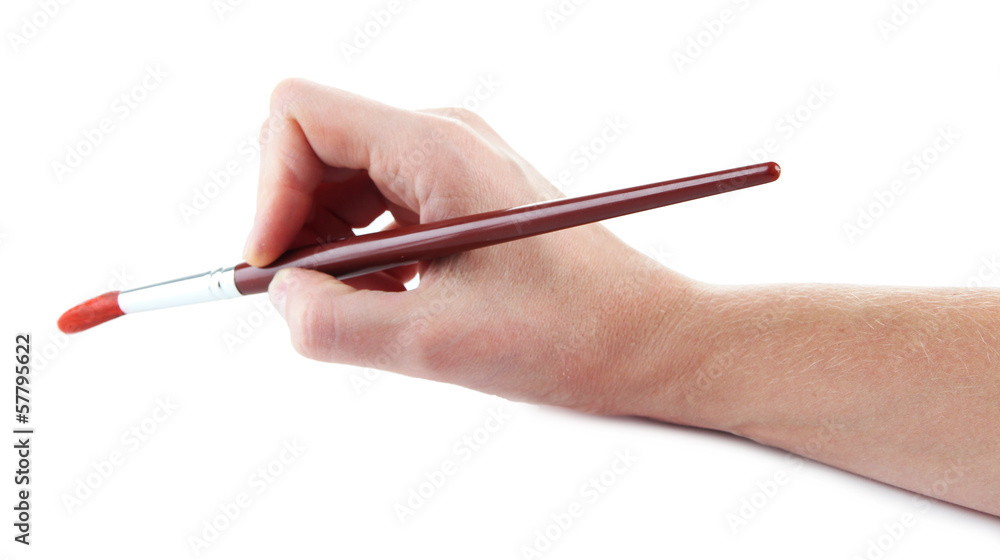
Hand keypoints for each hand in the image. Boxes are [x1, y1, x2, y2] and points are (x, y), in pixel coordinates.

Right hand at [243, 79, 697, 413]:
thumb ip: (333, 323)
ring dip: (328, 247)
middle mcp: (440, 137)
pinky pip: (376, 205)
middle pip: (312, 148)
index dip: (266, 189)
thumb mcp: (437, 344)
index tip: (271, 266)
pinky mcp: (457, 192)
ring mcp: (450, 162)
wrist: (649, 337)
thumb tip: (277, 295)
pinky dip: (361, 255)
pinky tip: (390, 302)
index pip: (299, 116)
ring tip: (362, 310)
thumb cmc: (571, 333)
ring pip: (339, 181)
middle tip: (306, 300)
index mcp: (436, 148)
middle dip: (292, 224)